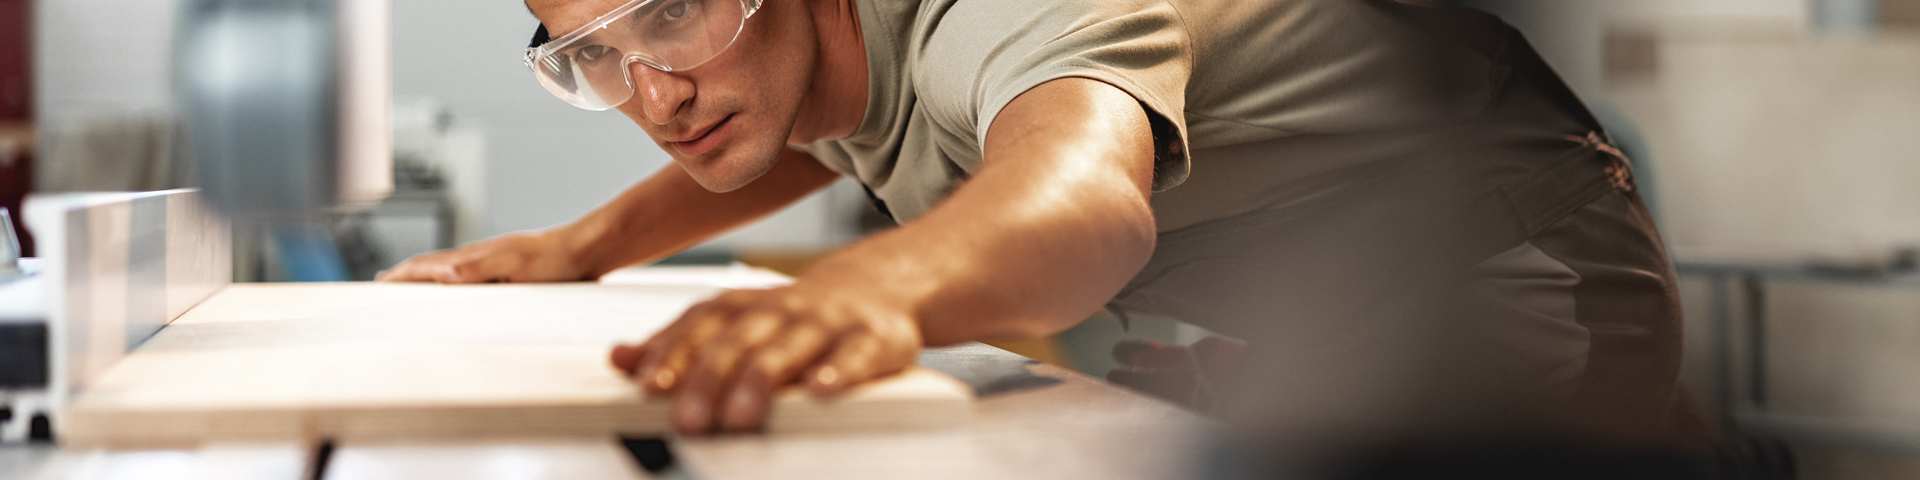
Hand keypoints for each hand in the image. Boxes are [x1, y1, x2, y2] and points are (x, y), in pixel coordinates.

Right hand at [376, 231, 593, 282]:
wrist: (586, 250)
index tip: (376, 286)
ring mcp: (492, 266)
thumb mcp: (515, 265)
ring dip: (426, 284)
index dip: (398, 276)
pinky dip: (453, 290)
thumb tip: (443, 274)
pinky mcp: (508, 274)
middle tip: (382, 294)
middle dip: (404, 280)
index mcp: (473, 258)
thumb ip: (479, 269)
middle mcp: (478, 260)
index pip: (424, 266)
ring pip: (448, 275)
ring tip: (409, 297)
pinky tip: (457, 298)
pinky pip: (470, 283)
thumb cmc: (556, 257)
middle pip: (430, 269)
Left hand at [609, 283, 922, 433]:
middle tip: (689, 420)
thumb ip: (680, 342)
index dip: (672, 355)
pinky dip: (837, 371)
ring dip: (759, 381)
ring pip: (788, 349)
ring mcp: (825, 323)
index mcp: (742, 307)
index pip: (699, 327)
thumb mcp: (734, 322)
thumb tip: (620, 359)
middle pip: (738, 341)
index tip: (648, 386)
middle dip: (708, 379)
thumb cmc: (795, 317)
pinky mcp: (869, 338)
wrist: (875, 288)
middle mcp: (779, 311)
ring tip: (738, 416)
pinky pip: (853, 355)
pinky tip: (820, 389)